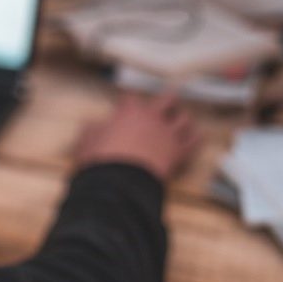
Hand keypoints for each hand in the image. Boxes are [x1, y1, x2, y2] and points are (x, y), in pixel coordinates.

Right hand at [73, 92, 201, 180]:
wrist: (121, 183)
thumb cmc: (102, 159)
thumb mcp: (87, 139)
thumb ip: (93, 128)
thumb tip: (95, 124)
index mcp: (130, 112)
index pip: (131, 98)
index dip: (127, 103)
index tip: (123, 107)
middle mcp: (153, 118)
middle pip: (168, 99)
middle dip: (166, 100)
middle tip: (165, 102)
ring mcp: (168, 135)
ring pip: (185, 119)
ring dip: (182, 118)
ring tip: (181, 120)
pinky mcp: (179, 153)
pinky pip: (195, 141)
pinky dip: (195, 138)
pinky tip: (195, 137)